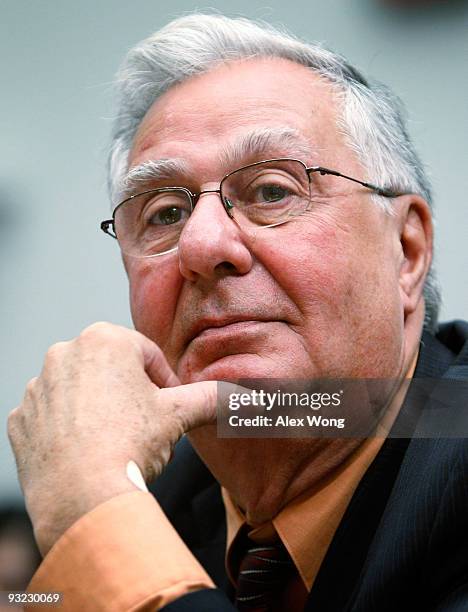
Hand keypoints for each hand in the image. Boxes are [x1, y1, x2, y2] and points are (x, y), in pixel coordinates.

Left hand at [8, 322, 218, 555]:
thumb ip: (212, 396)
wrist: (82, 497)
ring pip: (81, 392)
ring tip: (115, 442)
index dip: (165, 384)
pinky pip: (52, 417)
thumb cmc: (131, 444)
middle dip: (130, 394)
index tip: (169, 409)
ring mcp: (38, 387)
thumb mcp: (179, 415)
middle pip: (112, 371)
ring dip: (99, 410)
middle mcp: (64, 353)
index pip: (148, 356)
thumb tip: (244, 394)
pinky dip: (68, 430)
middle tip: (145, 427)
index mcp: (104, 339)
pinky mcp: (20, 419)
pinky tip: (87, 452)